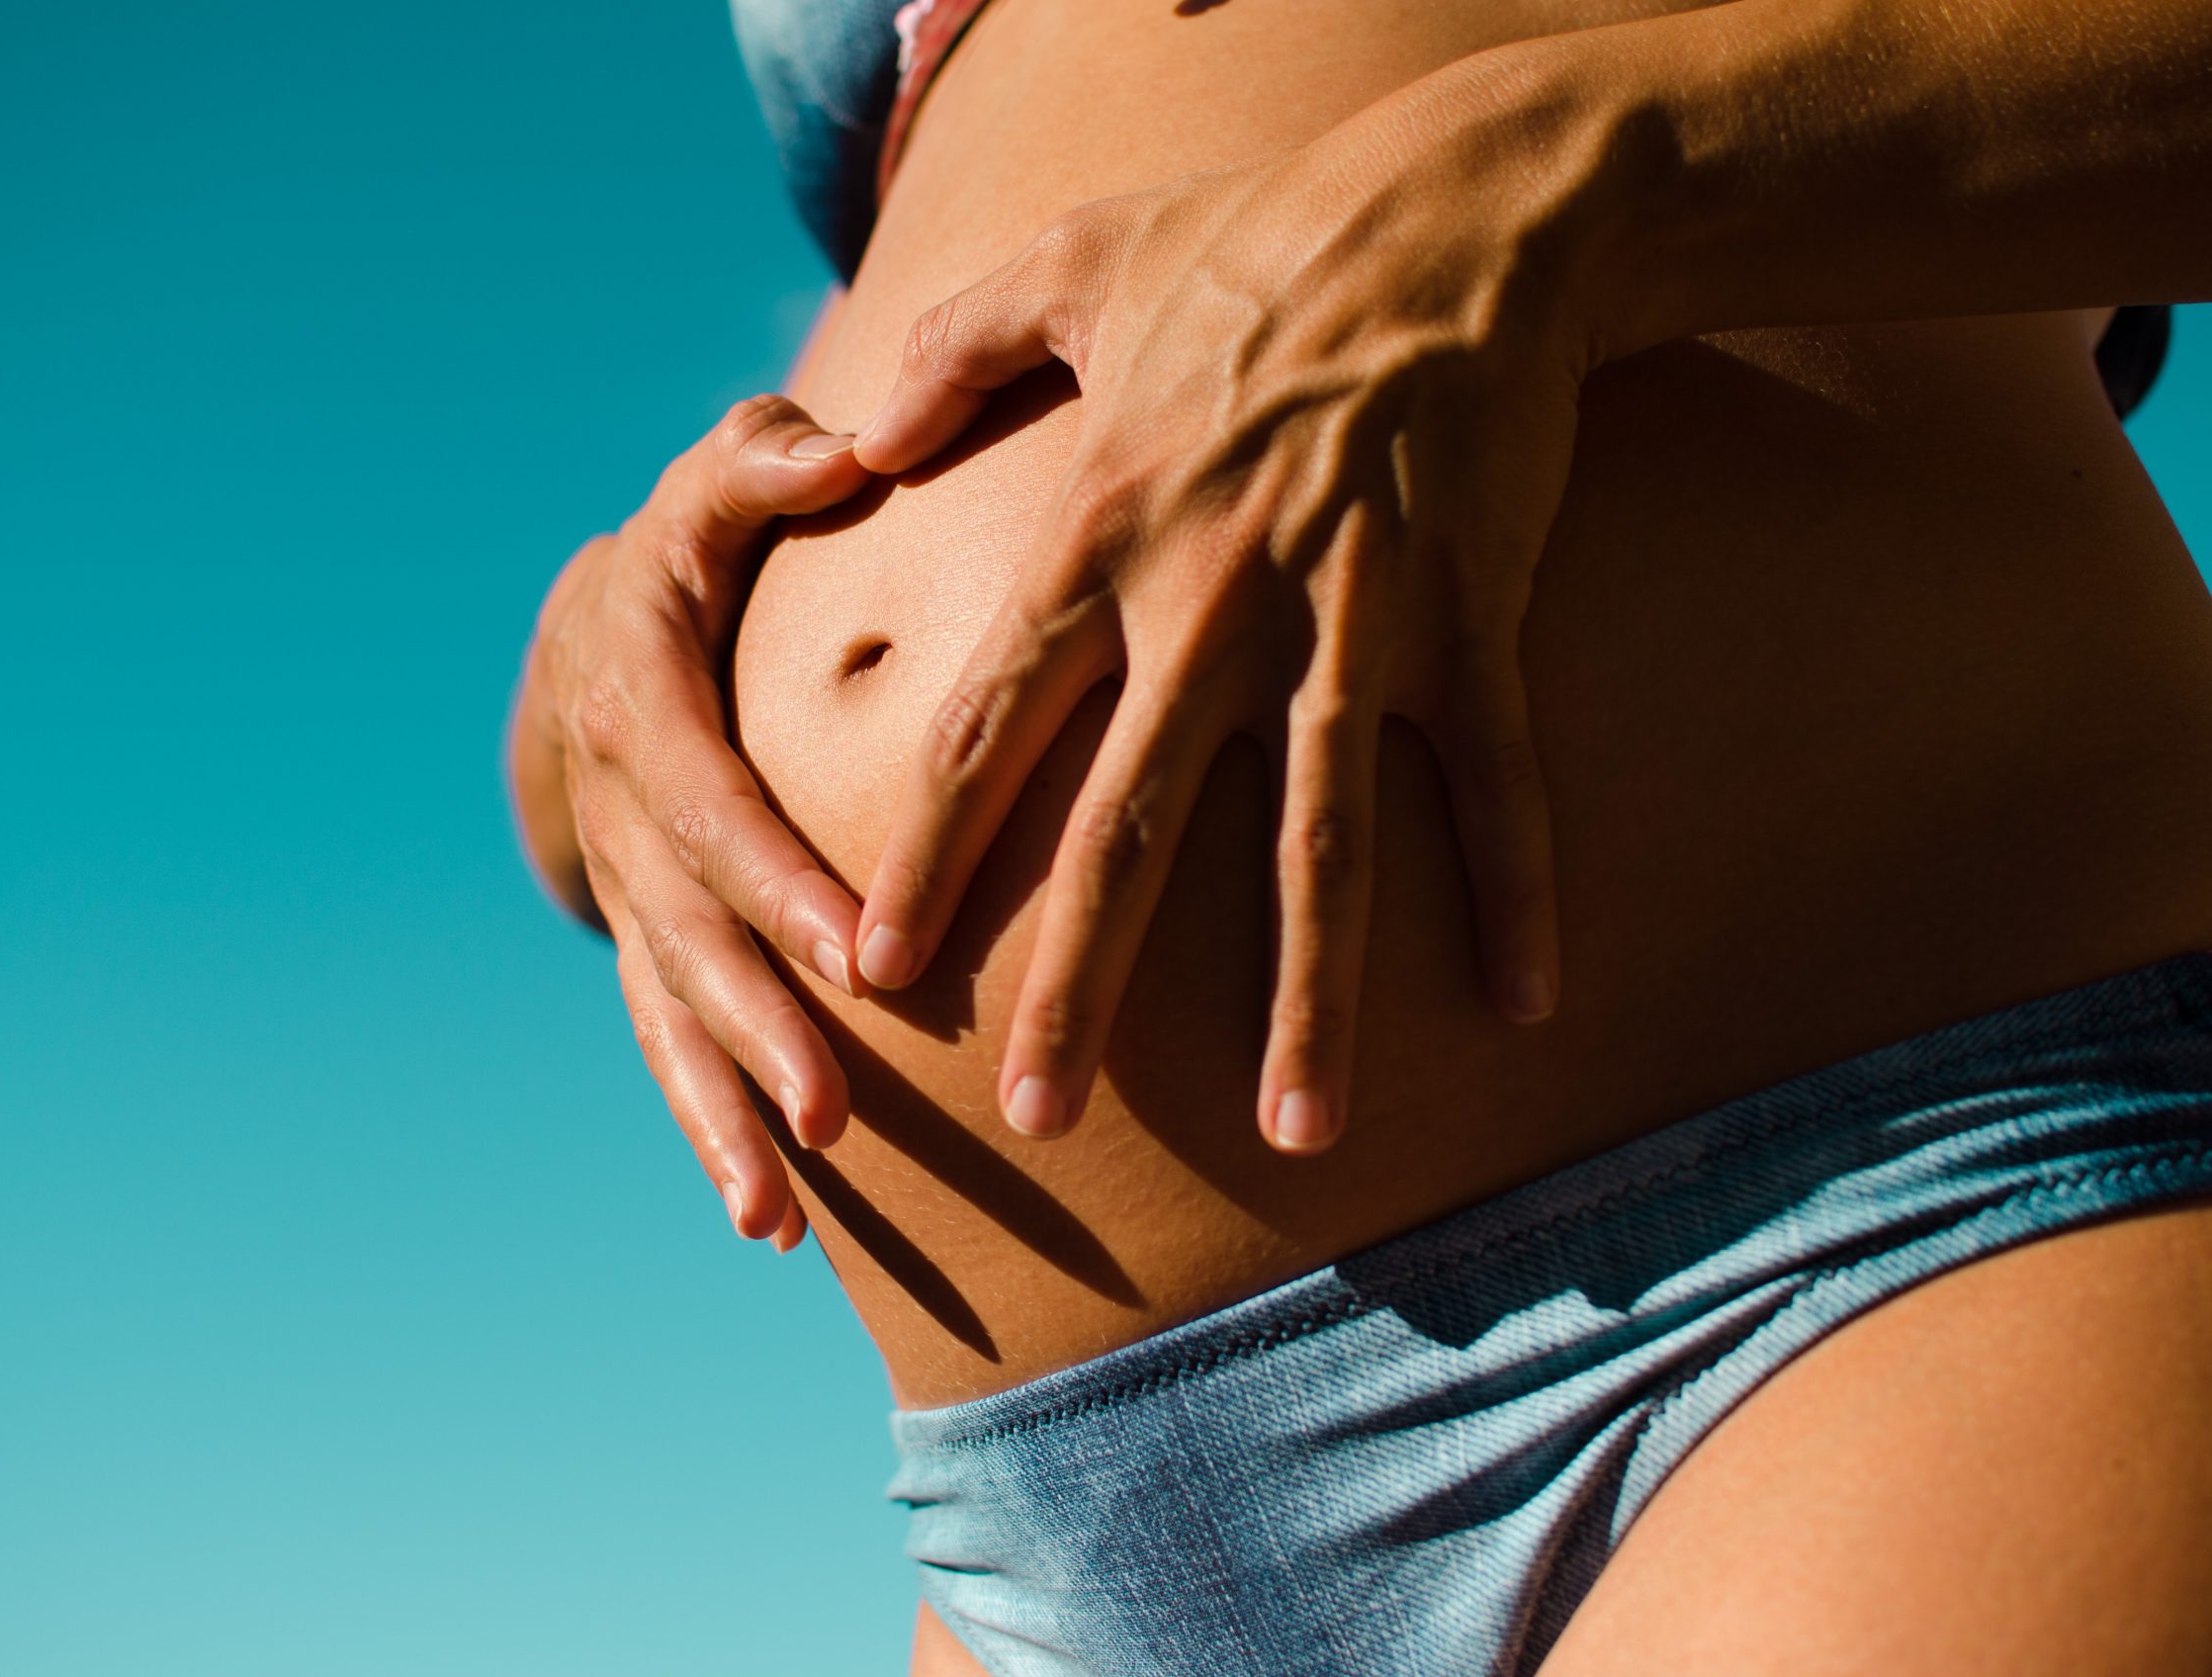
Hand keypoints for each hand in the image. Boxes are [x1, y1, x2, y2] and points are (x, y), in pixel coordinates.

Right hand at [512, 395, 871, 1246]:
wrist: (591, 644)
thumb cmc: (692, 557)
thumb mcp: (711, 490)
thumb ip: (766, 467)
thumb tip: (846, 449)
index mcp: (641, 705)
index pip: (712, 804)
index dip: (777, 882)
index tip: (860, 953)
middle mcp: (624, 817)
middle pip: (693, 937)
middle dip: (760, 1028)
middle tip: (836, 1110)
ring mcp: (631, 896)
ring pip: (671, 1017)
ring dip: (723, 1113)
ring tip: (779, 1210)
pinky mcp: (648, 948)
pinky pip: (669, 1047)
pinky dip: (709, 1133)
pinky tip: (770, 1223)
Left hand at [847, 60, 1632, 1154]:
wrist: (1455, 207)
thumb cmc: (1256, 238)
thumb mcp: (1069, 264)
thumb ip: (947, 352)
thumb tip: (849, 431)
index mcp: (1101, 539)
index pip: (990, 731)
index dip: (929, 859)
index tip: (876, 971)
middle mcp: (1211, 605)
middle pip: (1130, 830)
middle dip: (1081, 983)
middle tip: (1034, 1116)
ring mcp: (1349, 621)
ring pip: (1320, 842)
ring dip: (1311, 997)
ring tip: (1304, 1131)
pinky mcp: (1473, 616)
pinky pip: (1496, 779)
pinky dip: (1516, 891)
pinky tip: (1525, 1005)